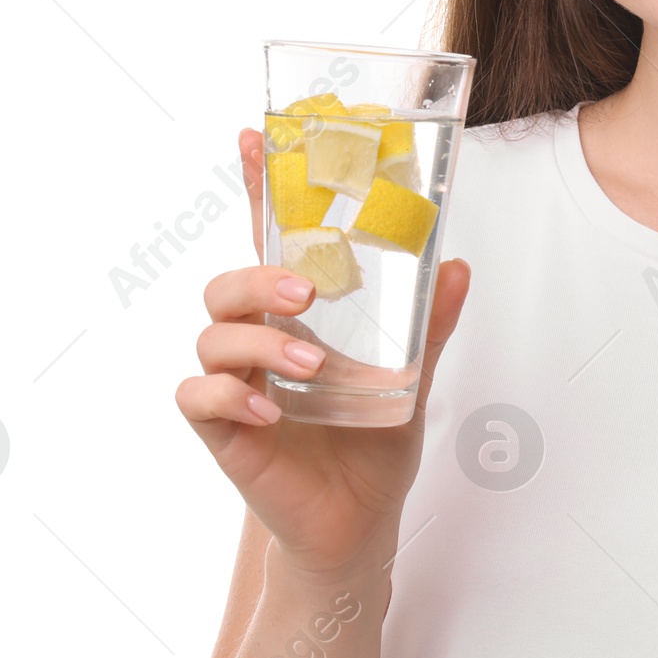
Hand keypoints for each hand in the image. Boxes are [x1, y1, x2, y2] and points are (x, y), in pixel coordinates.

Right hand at [174, 128, 470, 579]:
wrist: (360, 522)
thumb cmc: (374, 442)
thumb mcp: (414, 378)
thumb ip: (432, 326)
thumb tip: (459, 266)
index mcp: (300, 316)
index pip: (271, 240)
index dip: (258, 189)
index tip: (252, 135)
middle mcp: (261, 340)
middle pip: (229, 281)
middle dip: (261, 274)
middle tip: (308, 292)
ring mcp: (237, 383)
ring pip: (212, 333)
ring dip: (259, 341)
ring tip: (310, 368)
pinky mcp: (223, 430)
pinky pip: (198, 396)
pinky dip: (228, 396)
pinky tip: (270, 411)